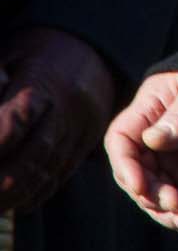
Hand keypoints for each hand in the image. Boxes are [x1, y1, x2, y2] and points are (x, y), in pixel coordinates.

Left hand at [0, 28, 116, 213]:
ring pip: (51, 167)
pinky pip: (66, 171)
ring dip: (18, 193)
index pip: (16, 120)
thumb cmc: (40, 51)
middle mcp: (69, 106)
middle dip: (3, 182)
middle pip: (35, 153)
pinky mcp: (90, 138)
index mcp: (46, 80)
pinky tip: (19, 203)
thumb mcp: (11, 54)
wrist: (95, 48)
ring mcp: (83, 125)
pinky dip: (41, 191)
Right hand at [103, 71, 177, 234]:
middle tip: (176, 202)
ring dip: (168, 212)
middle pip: (136, 175)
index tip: (139, 185)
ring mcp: (171, 161)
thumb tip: (152, 139)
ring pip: (155, 196)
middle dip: (152, 194)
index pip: (121, 141)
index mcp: (149, 112)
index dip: (125, 166)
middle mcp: (153, 142)